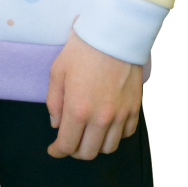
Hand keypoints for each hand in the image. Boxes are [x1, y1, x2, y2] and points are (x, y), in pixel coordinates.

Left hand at [45, 28, 142, 159]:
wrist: (114, 34)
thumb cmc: (82, 49)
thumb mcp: (58, 71)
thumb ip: (54, 102)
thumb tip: (57, 124)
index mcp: (78, 110)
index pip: (67, 145)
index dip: (57, 151)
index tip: (53, 149)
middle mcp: (101, 118)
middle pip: (88, 152)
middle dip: (74, 150)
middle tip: (69, 141)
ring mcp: (120, 114)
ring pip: (108, 148)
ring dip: (96, 145)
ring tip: (89, 134)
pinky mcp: (134, 108)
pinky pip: (125, 134)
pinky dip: (115, 135)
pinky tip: (107, 124)